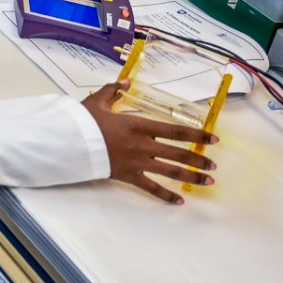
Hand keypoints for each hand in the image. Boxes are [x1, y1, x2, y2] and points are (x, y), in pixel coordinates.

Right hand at [83, 82, 217, 203]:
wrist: (69, 142)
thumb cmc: (84, 122)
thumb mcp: (98, 101)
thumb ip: (113, 90)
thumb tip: (126, 81)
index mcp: (138, 125)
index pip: (175, 131)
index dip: (197, 135)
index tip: (213, 139)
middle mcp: (143, 145)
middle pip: (178, 153)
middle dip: (199, 159)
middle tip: (213, 164)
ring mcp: (137, 162)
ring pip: (171, 171)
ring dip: (192, 176)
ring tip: (207, 180)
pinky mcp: (128, 175)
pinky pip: (151, 188)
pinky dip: (165, 195)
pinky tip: (179, 201)